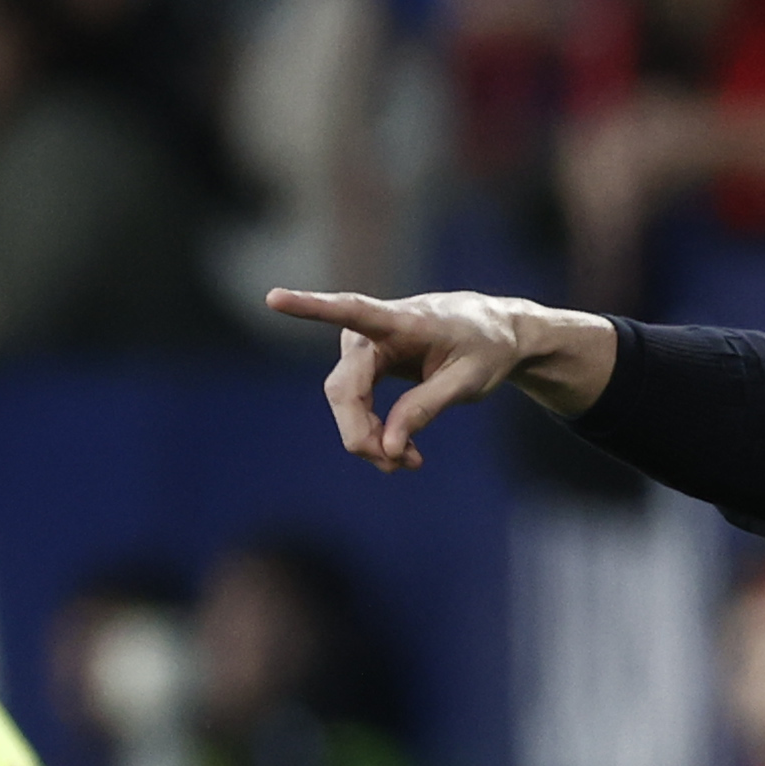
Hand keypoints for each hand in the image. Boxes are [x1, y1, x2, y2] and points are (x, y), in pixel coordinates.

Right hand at [263, 289, 616, 471]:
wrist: (491, 334)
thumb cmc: (484, 349)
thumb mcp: (468, 381)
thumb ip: (426, 408)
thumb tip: (388, 448)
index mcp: (401, 320)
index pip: (350, 310)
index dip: (311, 307)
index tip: (273, 298)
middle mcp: (369, 330)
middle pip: (344, 390)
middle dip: (363, 435)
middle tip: (400, 467)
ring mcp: (361, 348)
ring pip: (345, 403)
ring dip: (371, 439)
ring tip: (411, 462)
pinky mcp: (362, 365)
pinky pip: (354, 406)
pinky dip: (374, 433)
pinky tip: (401, 452)